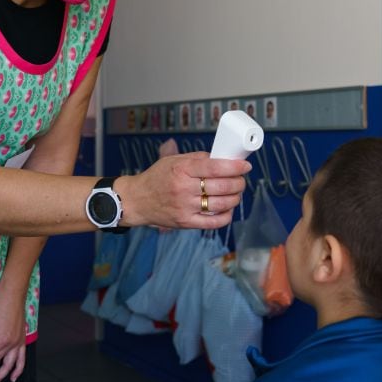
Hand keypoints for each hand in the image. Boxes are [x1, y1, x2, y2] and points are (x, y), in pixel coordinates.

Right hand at [117, 152, 249, 229]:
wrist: (137, 200)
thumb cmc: (156, 178)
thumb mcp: (173, 160)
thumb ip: (197, 159)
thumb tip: (222, 159)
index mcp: (182, 169)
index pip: (215, 167)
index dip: (234, 166)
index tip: (245, 166)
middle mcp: (184, 189)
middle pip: (222, 186)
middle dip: (238, 182)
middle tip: (241, 179)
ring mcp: (185, 207)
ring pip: (221, 204)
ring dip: (235, 198)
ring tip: (236, 193)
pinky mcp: (186, 222)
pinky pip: (214, 222)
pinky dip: (226, 215)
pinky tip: (228, 208)